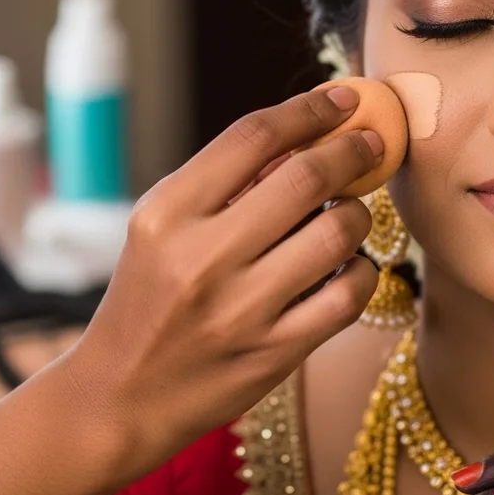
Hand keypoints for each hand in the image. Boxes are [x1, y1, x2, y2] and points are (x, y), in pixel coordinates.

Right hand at [64, 85, 383, 474]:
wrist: (120, 396)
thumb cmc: (146, 301)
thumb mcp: (159, 232)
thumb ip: (220, 187)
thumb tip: (304, 138)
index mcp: (167, 215)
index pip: (252, 137)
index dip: (309, 109)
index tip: (344, 98)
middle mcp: (202, 258)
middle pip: (305, 176)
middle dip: (353, 149)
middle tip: (373, 142)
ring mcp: (241, 309)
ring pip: (337, 232)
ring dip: (357, 213)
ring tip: (349, 213)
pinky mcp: (274, 354)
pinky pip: (348, 295)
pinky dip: (362, 270)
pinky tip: (351, 266)